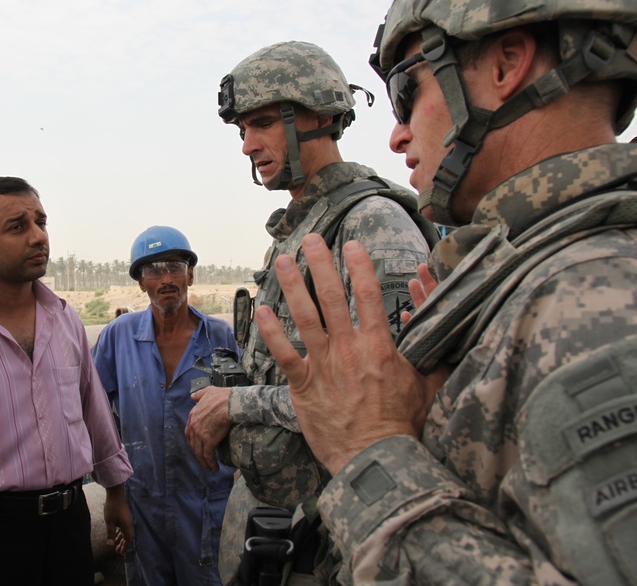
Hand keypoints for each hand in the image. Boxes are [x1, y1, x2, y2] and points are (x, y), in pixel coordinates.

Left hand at [103, 485, 132, 555]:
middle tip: (117, 551)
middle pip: (127, 537)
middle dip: (122, 544)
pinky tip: (115, 534)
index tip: (120, 553)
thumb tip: (110, 544)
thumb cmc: (112, 508)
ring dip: (120, 539)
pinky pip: (123, 527)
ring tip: (115, 544)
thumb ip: (110, 534)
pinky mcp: (124, 516)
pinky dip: (119, 532)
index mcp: (126, 526)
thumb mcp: (109, 522)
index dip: (125, 547)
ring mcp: (127, 519)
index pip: (128, 540)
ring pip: (124, 532)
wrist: (115, 494)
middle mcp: (128, 524)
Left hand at [185, 386, 232, 471]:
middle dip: (198, 453)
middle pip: (193, 444)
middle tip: (203, 459)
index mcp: (192, 415)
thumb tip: (193, 396)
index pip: (189, 432)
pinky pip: (208, 455)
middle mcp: (193, 426)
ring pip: (199, 452)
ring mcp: (200, 434)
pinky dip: (210, 463)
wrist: (230, 403)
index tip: (197, 447)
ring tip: (210, 468)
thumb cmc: (222, 397)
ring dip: (204, 462)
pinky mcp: (209, 441)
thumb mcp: (207, 392)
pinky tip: (214, 467)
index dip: (193, 441)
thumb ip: (199, 395)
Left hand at [255, 234, 447, 474]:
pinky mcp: (303, 386)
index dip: (359, 265)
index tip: (351, 244)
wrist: (376, 459)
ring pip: (304, 317)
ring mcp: (324, 366)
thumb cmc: (404, 426)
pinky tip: (261, 309)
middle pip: (332, 297)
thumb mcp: (429, 387)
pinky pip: (283, 353)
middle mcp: (349, 349)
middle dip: (320, 264)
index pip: (368, 295)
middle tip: (311, 239)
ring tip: (282, 261)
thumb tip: (439, 333)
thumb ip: (435, 357)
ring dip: (292, 286)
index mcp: (379, 346)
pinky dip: (271, 331)